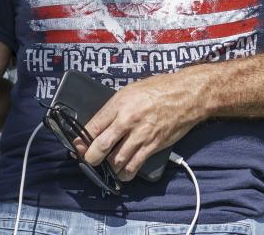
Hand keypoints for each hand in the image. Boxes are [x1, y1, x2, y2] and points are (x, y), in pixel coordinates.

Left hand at [78, 72, 205, 181]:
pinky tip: (122, 174)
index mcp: (120, 103)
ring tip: (106, 167)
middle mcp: (128, 120)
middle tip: (88, 160)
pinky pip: (134, 165)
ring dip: (108, 167)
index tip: (76, 147)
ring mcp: (141, 135)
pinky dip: (125, 174)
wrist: (187, 95)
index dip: (81, 141)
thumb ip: (115, 108)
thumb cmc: (160, 89)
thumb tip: (100, 125)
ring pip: (116, 160)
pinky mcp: (153, 145)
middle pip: (101, 146)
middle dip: (90, 158)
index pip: (93, 126)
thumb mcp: (131, 90)